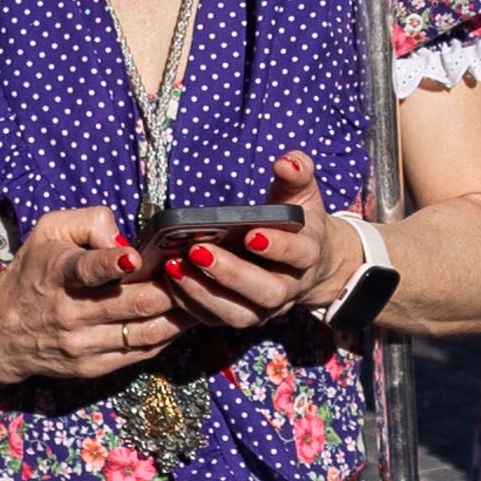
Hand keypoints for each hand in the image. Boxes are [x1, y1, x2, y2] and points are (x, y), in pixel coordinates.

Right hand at [0, 206, 190, 384]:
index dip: (112, 262)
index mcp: (58, 274)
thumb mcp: (48, 231)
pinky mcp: (92, 367)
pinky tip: (182, 319)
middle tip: (195, 272)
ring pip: (146, 331)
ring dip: (180, 315)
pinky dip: (167, 335)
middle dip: (171, 288)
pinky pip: (141, 352)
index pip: (86, 270)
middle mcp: (71, 312)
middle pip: (134, 303)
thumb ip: (88, 221)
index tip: (134, 256)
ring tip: (200, 295)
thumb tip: (124, 237)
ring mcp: (83, 344)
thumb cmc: (33, 272)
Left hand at [150, 152, 358, 332]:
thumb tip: (286, 161)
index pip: (299, 254)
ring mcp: (265, 308)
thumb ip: (297, 174)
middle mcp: (289, 287)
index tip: (251, 233)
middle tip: (198, 249)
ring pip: (239, 313)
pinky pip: (215, 318)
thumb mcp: (301, 195)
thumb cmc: (298, 222)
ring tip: (175, 266)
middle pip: (267, 291)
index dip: (278, 247)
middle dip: (232, 274)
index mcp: (308, 254)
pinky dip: (191, 303)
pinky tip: (171, 278)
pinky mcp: (241, 315)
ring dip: (205, 293)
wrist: (309, 263)